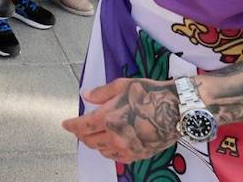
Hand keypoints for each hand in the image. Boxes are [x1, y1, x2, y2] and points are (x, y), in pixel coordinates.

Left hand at [61, 76, 179, 163]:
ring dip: (95, 143)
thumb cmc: (150, 93)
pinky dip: (110, 151)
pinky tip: (111, 144)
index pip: (81, 126)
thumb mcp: (122, 85)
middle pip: (90, 141)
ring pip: (102, 151)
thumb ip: (101, 93)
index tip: (65, 124)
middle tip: (80, 129)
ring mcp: (127, 148)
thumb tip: (86, 96)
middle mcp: (115, 136)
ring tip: (95, 135)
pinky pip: (117, 157)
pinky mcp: (138, 154)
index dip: (71, 126)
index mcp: (107, 118)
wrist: (176, 109)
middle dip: (81, 135)